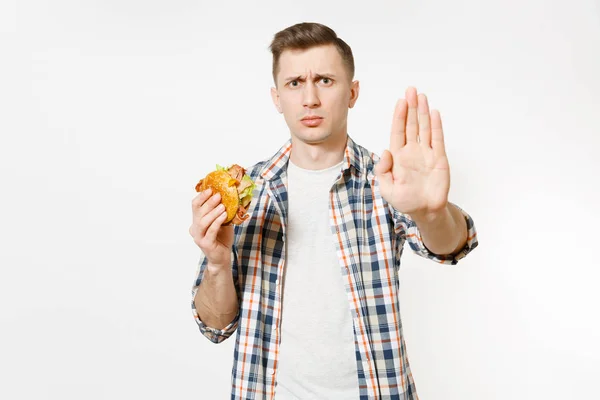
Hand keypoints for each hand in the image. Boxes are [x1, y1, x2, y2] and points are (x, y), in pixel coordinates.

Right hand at [189, 189, 233, 267]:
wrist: (222, 257)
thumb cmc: (222, 238)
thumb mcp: (222, 222)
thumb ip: (221, 211)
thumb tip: (228, 196)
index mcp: (196, 222)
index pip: (195, 206)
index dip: (201, 197)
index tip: (210, 189)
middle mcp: (194, 229)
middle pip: (199, 212)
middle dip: (209, 202)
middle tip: (218, 195)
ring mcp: (198, 237)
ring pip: (203, 221)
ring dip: (213, 212)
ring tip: (223, 206)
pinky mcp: (205, 244)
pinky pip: (210, 230)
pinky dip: (217, 222)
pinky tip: (225, 215)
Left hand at [374, 87, 449, 219]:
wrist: (425, 211)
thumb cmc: (405, 201)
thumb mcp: (387, 188)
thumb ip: (383, 170)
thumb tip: (385, 151)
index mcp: (398, 156)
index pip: (398, 131)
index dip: (399, 116)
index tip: (401, 102)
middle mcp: (412, 151)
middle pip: (411, 125)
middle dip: (411, 108)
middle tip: (411, 90)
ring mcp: (426, 153)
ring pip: (425, 128)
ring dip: (423, 112)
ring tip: (422, 96)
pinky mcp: (439, 158)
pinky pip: (437, 139)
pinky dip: (436, 126)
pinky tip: (434, 113)